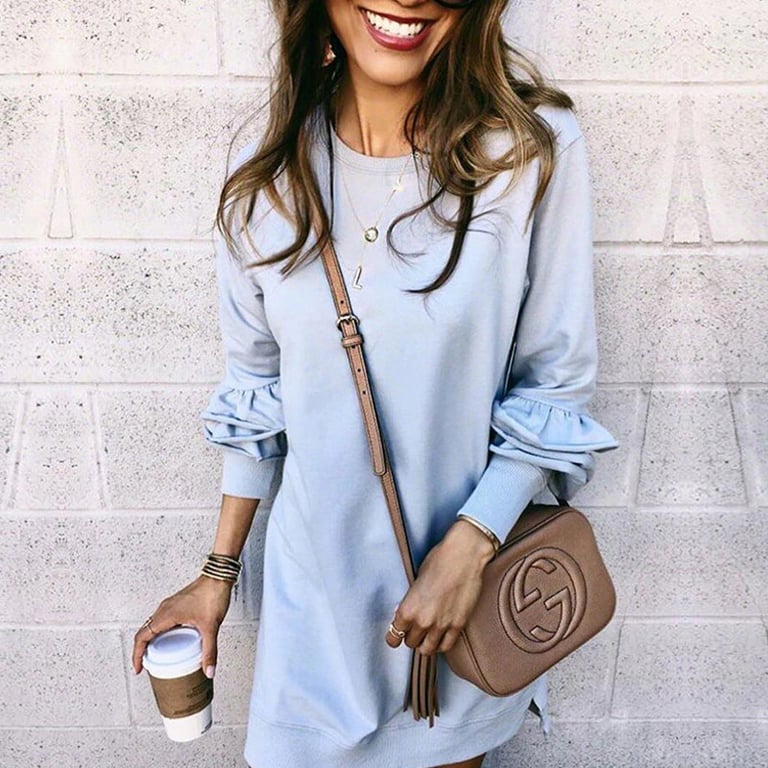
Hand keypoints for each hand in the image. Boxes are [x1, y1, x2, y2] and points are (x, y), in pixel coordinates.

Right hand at [132, 575, 234, 678]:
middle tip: (147, 665)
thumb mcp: (210, 627)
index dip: (136, 655)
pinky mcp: (178, 603)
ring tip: (158, 655)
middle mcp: (165, 608)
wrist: (220, 576)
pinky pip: (163, 620)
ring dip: (152, 640)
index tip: (138, 668)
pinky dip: (162, 632)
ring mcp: (171, 605)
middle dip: (143, 650)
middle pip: (145, 632)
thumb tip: (208, 671)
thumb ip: (210, 651)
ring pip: (154, 625)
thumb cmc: (213, 593)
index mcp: (166, 614)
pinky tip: (174, 639)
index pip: (142, 637)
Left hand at [385, 519, 495, 654]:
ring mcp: (441, 625)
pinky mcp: (458, 625)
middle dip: (411, 636)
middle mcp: (423, 621)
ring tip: (427, 635)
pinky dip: (441, 643)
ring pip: (428, 650)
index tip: (397, 635)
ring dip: (426, 643)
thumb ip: (409, 601)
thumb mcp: (416, 580)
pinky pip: (446, 646)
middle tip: (414, 629)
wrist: (464, 556)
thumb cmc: (439, 561)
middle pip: (411, 643)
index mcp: (408, 609)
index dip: (395, 636)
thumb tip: (401, 613)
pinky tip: (440, 637)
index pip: (394, 637)